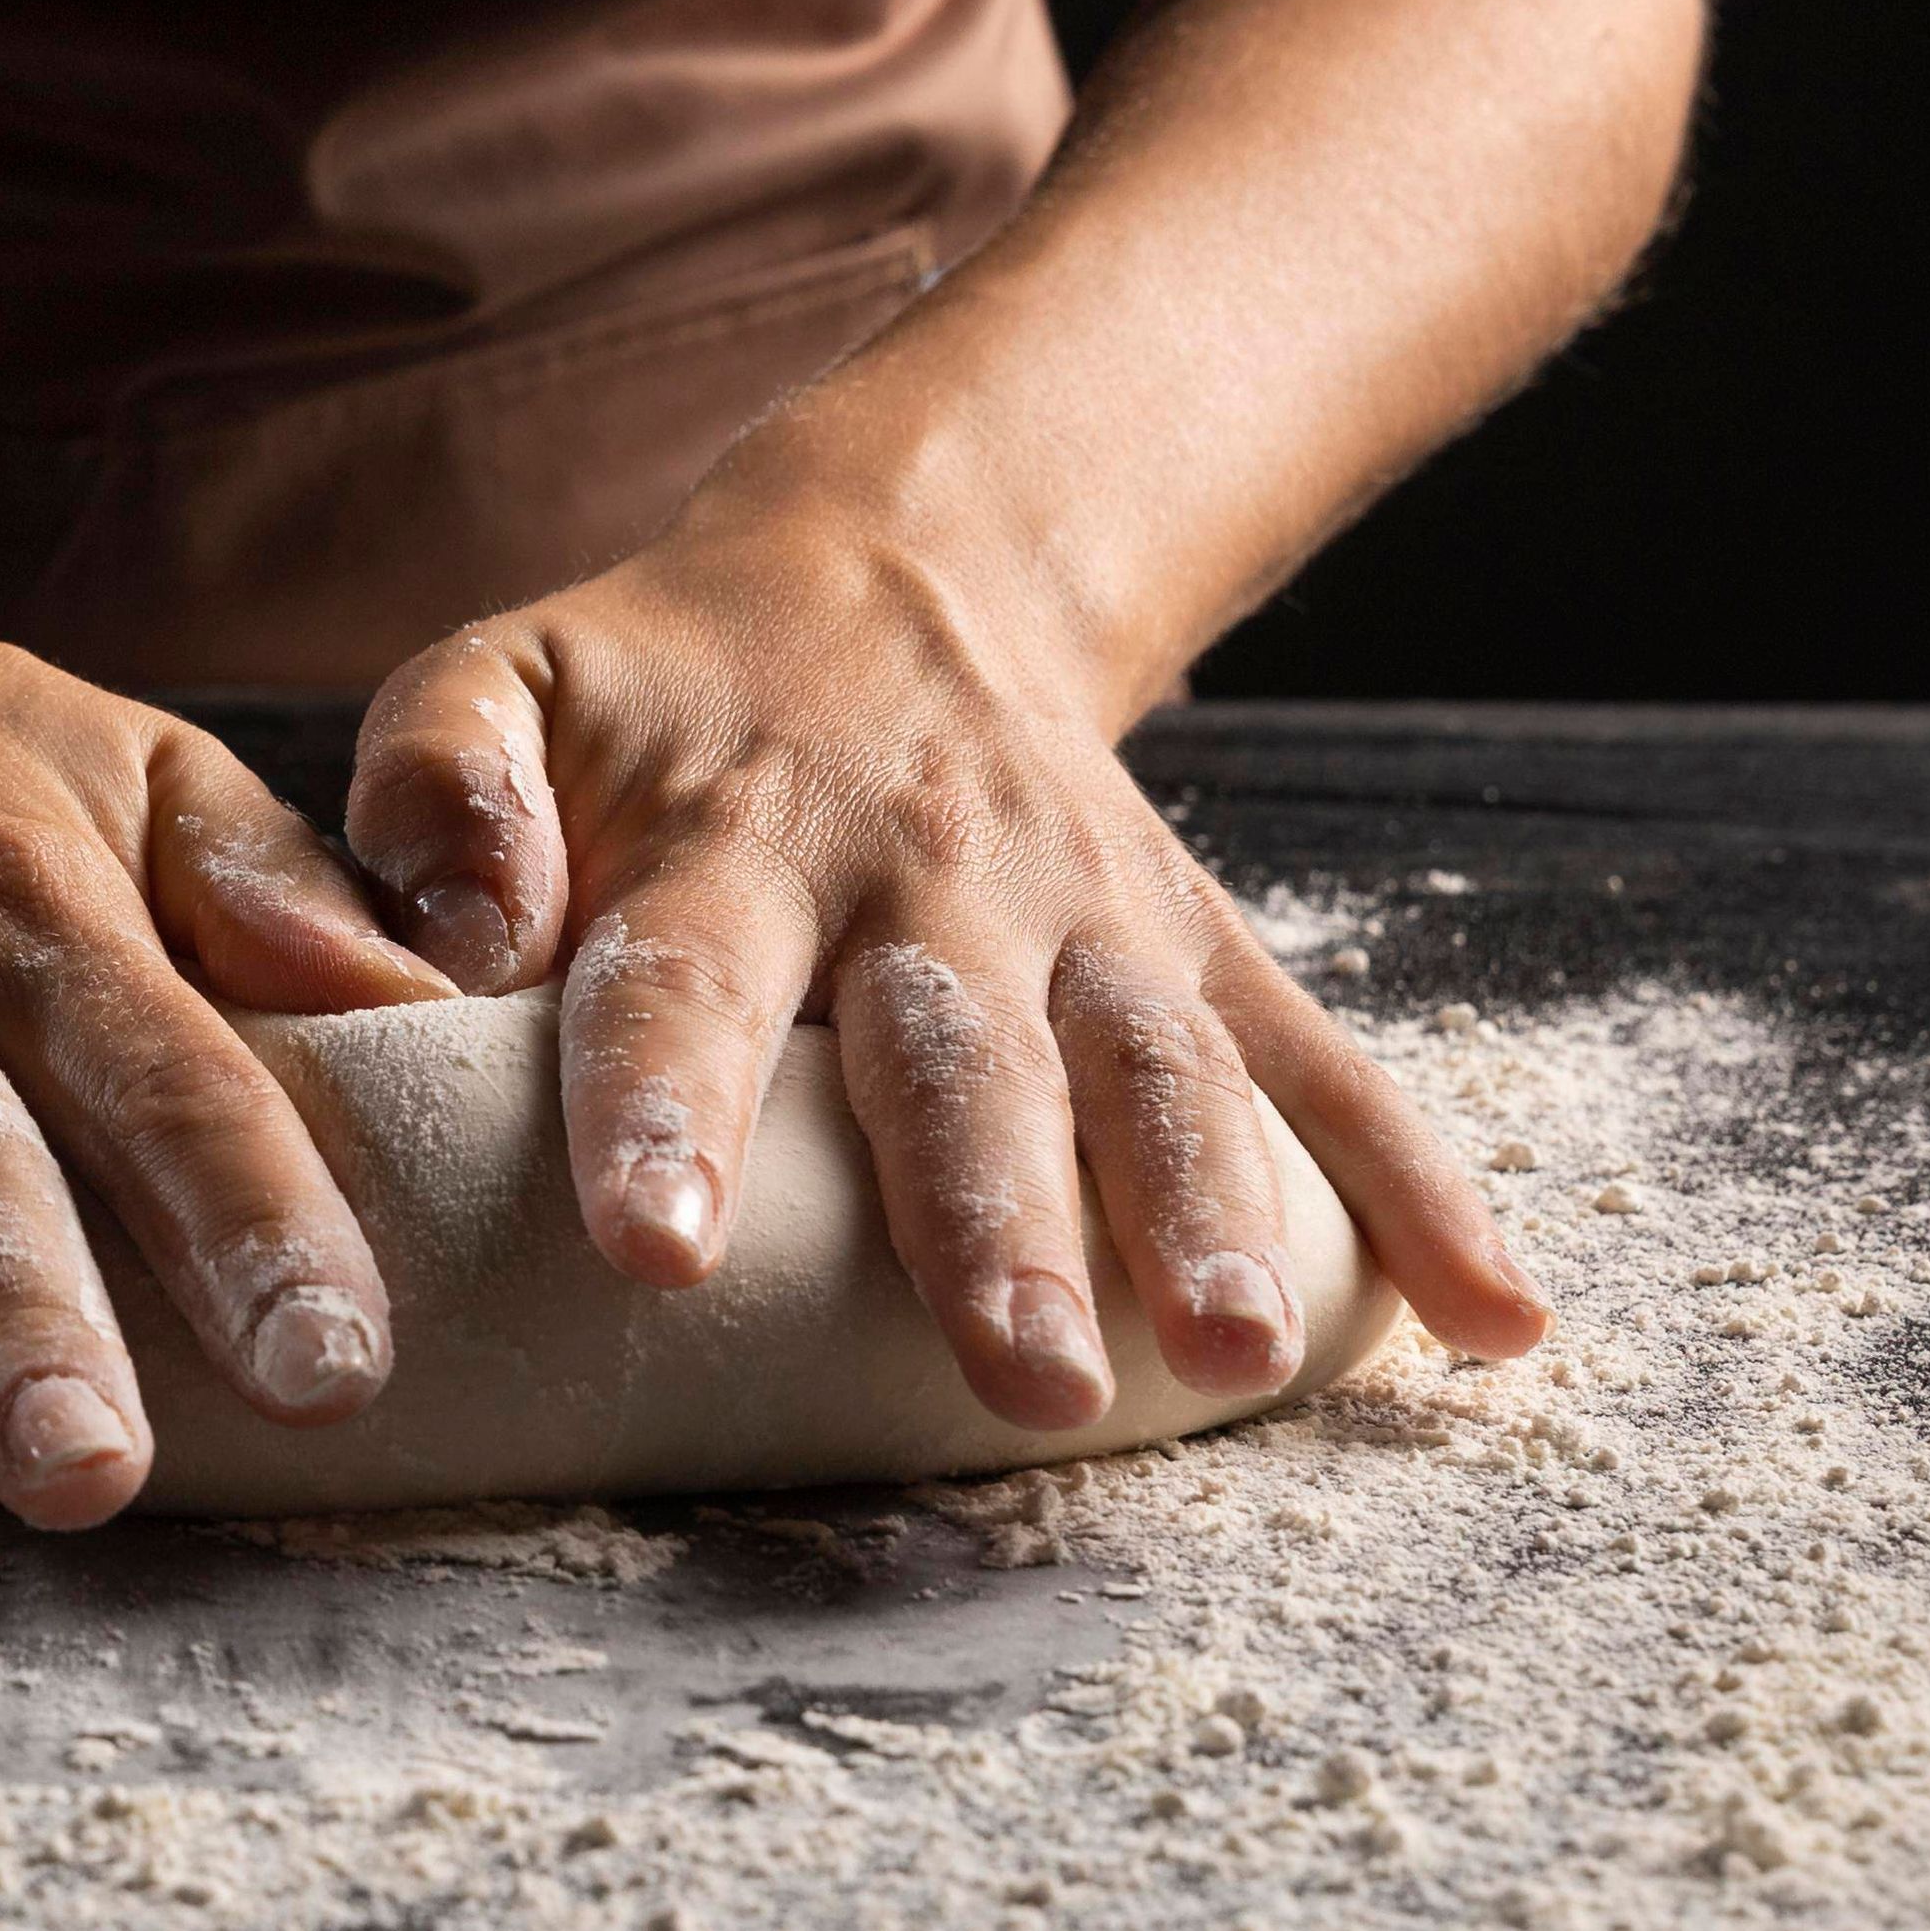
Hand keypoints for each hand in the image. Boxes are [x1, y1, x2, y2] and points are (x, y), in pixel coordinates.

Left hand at [340, 482, 1545, 1424]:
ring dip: (1193, 1213)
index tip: (652, 1246)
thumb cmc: (650, 690)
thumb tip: (433, 944)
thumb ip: (438, 793)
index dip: (667, 1114)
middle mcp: (925, 885)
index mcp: (732, 839)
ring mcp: (1085, 920)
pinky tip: (1496, 1322)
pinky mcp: (1195, 948)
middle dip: (983, 1218)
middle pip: (956, 1066)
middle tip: (1007, 1370)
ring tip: (1218, 1354)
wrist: (896, 560)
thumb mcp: (502, 678)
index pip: (683, 986)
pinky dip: (1419, 1193)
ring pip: (1150, 1073)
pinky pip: (1321, 1065)